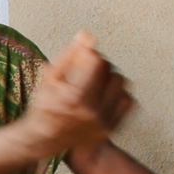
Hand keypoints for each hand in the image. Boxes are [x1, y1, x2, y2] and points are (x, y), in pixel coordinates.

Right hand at [25, 31, 134, 153]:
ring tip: (96, 84)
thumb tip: (87, 34)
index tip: (82, 58)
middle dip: (99, 66)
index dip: (89, 54)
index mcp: (74, 97)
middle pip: (111, 70)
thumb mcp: (50, 78)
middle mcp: (91, 111)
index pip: (96, 60)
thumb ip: (69, 55)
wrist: (45, 139)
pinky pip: (128, 101)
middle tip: (86, 72)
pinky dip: (119, 94)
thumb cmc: (44, 107)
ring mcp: (103, 121)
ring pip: (122, 84)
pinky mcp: (111, 128)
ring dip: (110, 79)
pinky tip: (105, 96)